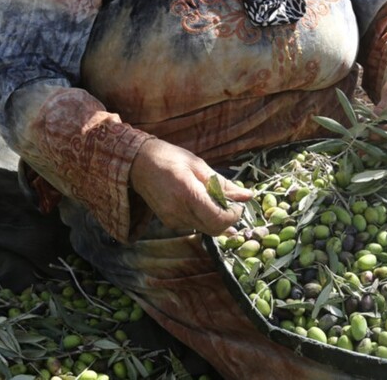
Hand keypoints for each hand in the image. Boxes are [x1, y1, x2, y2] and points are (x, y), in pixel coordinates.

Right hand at [130, 138, 252, 235]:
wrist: (138, 164)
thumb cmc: (170, 158)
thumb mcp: (199, 165)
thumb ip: (223, 184)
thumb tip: (247, 195)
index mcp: (188, 193)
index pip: (217, 218)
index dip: (233, 215)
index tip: (237, 205)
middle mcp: (179, 211)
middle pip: (213, 229)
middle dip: (227, 220)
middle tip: (231, 204)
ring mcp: (172, 219)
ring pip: (205, 229)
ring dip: (216, 219)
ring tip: (216, 200)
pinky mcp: (169, 222)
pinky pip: (194, 226)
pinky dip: (203, 219)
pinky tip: (202, 204)